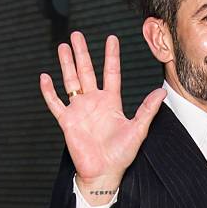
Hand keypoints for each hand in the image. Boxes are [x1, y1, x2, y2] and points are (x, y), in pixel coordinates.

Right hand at [39, 31, 165, 197]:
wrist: (104, 172)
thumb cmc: (122, 154)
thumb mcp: (138, 129)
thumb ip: (147, 110)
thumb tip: (161, 93)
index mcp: (111, 102)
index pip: (111, 73)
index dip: (111, 56)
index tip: (111, 38)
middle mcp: (94, 102)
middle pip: (86, 71)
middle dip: (81, 53)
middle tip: (76, 35)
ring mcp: (79, 110)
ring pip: (70, 81)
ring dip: (66, 64)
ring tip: (62, 47)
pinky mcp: (67, 121)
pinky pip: (56, 103)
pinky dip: (49, 91)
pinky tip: (45, 77)